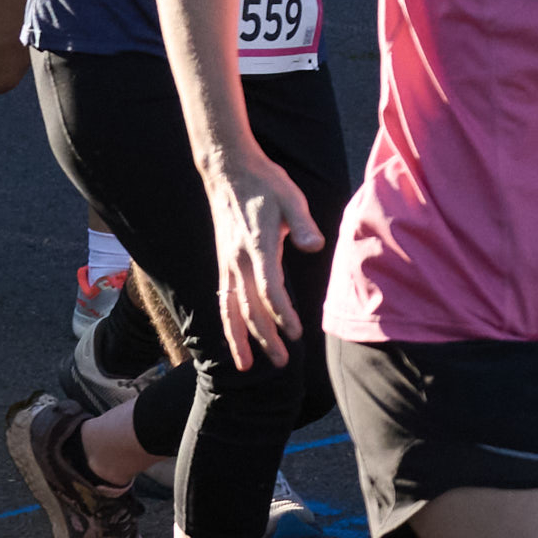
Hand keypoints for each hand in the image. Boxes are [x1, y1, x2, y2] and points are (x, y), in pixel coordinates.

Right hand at [206, 162, 320, 365]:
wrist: (228, 170)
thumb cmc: (265, 183)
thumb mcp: (290, 197)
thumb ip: (301, 224)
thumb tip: (315, 245)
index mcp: (257, 246)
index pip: (269, 289)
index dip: (283, 314)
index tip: (297, 333)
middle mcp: (238, 260)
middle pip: (249, 308)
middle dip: (264, 337)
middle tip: (281, 362)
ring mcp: (227, 263)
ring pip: (230, 309)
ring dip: (239, 339)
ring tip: (246, 367)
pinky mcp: (223, 263)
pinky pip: (222, 300)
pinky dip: (227, 323)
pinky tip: (234, 339)